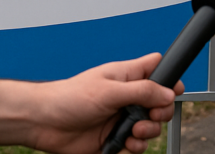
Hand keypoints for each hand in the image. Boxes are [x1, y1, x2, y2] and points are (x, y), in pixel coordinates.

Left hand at [0, 52, 182, 153]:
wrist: (43, 123)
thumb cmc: (69, 97)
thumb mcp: (109, 90)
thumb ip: (142, 91)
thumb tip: (169, 93)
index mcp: (127, 76)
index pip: (157, 69)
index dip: (169, 78)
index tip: (172, 92)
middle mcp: (127, 97)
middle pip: (161, 103)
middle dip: (160, 113)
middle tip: (149, 117)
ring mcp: (121, 118)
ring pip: (150, 127)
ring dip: (147, 133)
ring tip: (132, 133)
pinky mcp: (114, 139)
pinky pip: (135, 145)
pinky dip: (134, 147)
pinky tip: (123, 144)